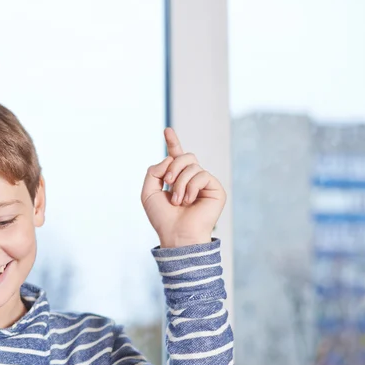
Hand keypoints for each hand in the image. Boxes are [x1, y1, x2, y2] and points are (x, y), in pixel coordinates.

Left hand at [141, 128, 225, 247]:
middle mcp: (192, 179)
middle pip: (185, 156)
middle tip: (168, 183)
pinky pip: (202, 175)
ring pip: (192, 165)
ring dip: (180, 183)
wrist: (176, 234)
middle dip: (173, 167)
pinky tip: (189, 201)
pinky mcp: (215, 189)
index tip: (167, 130)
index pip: (175, 157)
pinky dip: (191, 188)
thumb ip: (153, 172)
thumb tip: (169, 158)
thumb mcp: (149, 193)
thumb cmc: (162, 218)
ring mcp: (204, 183)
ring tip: (178, 201)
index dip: (173, 143)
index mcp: (177, 179)